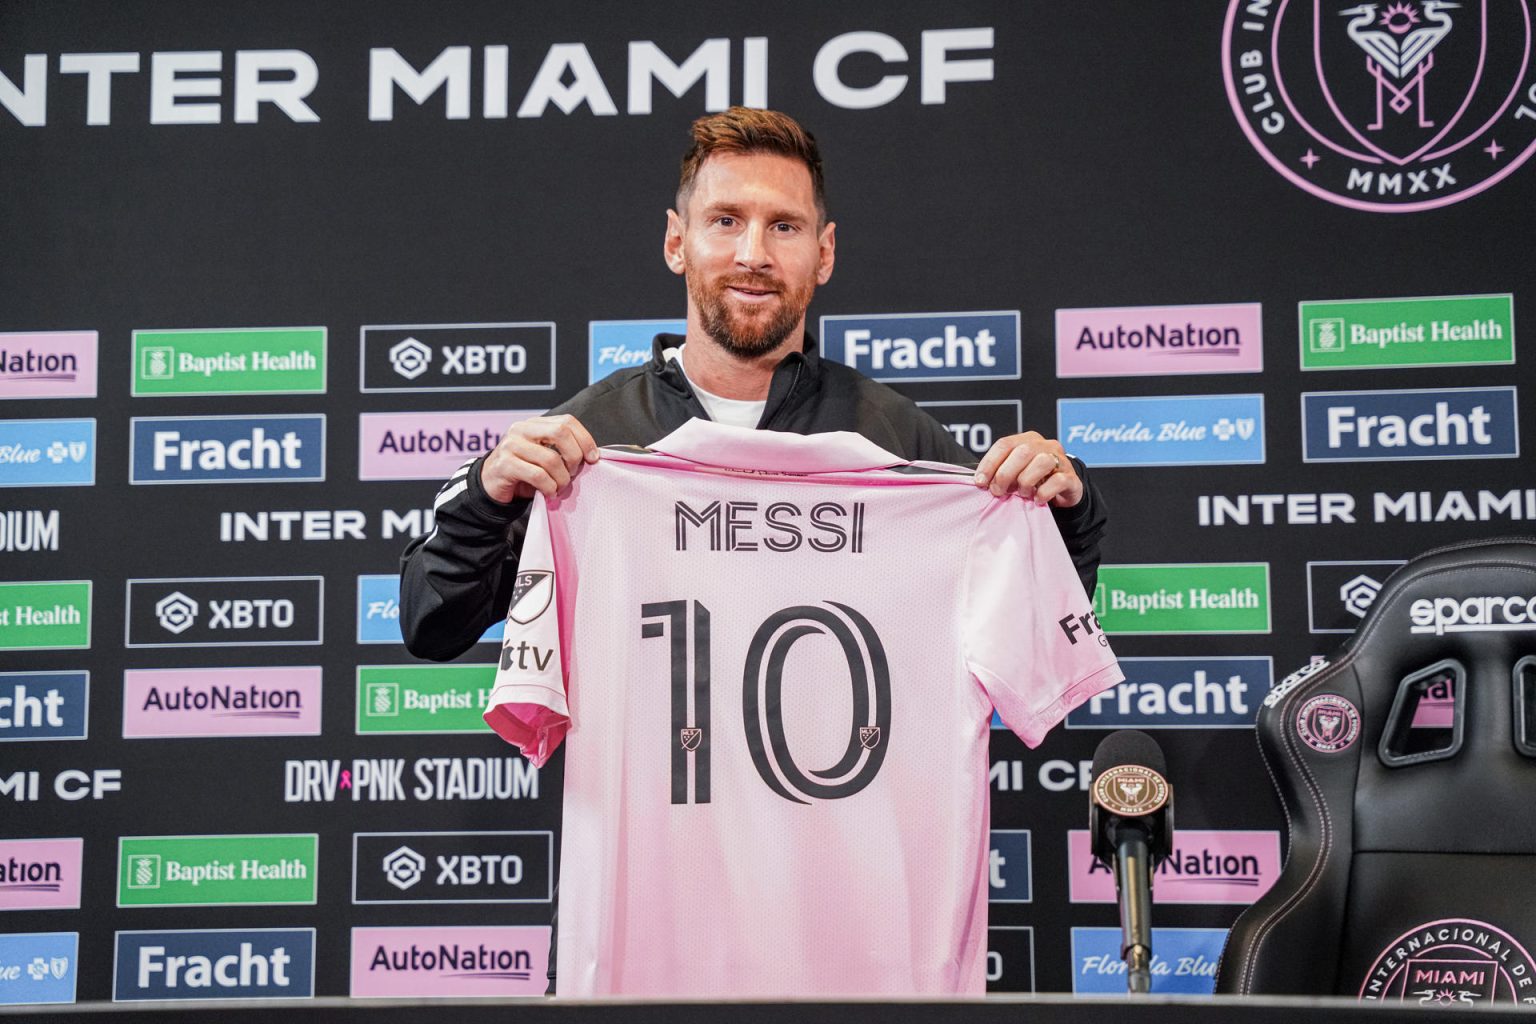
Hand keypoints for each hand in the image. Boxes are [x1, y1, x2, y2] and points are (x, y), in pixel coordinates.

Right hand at [479, 414, 598, 502]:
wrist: (491, 486)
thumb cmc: (523, 472)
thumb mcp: (544, 456)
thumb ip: (562, 450)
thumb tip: (592, 456)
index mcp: (534, 424)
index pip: (567, 421)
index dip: (585, 439)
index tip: (593, 458)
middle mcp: (521, 429)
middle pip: (561, 433)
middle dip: (574, 456)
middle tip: (573, 473)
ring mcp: (511, 445)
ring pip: (551, 459)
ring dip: (562, 479)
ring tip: (559, 487)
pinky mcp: (505, 465)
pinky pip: (539, 476)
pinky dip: (550, 488)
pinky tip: (549, 492)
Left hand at [973, 431, 1082, 507]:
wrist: (1064, 489)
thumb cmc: (1035, 480)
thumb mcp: (1016, 472)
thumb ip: (1001, 471)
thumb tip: (980, 481)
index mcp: (1028, 440)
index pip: (1005, 444)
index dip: (989, 463)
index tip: (980, 482)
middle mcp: (1045, 445)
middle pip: (1022, 452)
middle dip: (1005, 474)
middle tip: (998, 491)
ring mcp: (1060, 460)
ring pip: (1042, 462)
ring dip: (1026, 481)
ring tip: (1022, 494)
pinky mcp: (1071, 477)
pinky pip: (1058, 481)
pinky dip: (1044, 492)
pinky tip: (1037, 499)